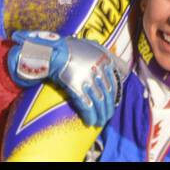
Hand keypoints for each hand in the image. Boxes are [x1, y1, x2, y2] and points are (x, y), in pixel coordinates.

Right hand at [7, 31, 125, 127]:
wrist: (54, 52)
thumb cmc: (70, 48)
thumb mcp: (91, 46)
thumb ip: (102, 53)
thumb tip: (110, 60)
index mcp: (105, 61)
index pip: (115, 83)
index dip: (114, 96)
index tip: (111, 103)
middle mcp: (100, 72)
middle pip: (108, 95)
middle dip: (108, 109)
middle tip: (106, 117)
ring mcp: (89, 81)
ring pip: (99, 103)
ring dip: (100, 116)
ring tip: (99, 123)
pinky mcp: (78, 90)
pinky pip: (87, 107)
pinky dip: (90, 116)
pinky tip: (90, 122)